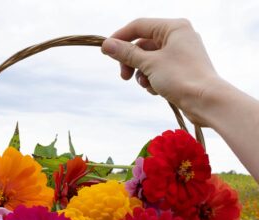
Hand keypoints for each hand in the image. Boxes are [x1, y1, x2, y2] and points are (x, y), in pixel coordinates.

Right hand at [101, 18, 220, 124]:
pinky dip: (153, 80)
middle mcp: (178, 37)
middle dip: (131, 62)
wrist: (206, 101)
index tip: (105, 51)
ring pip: (150, 60)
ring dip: (142, 74)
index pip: (139, 26)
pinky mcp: (181, 70)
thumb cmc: (181, 78)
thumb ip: (127, 53)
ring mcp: (180, 54)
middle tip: (123, 77)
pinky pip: (159, 71)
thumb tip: (106, 44)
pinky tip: (156, 90)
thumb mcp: (149, 64)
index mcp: (173, 27)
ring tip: (146, 85)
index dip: (120, 37)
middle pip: (143, 45)